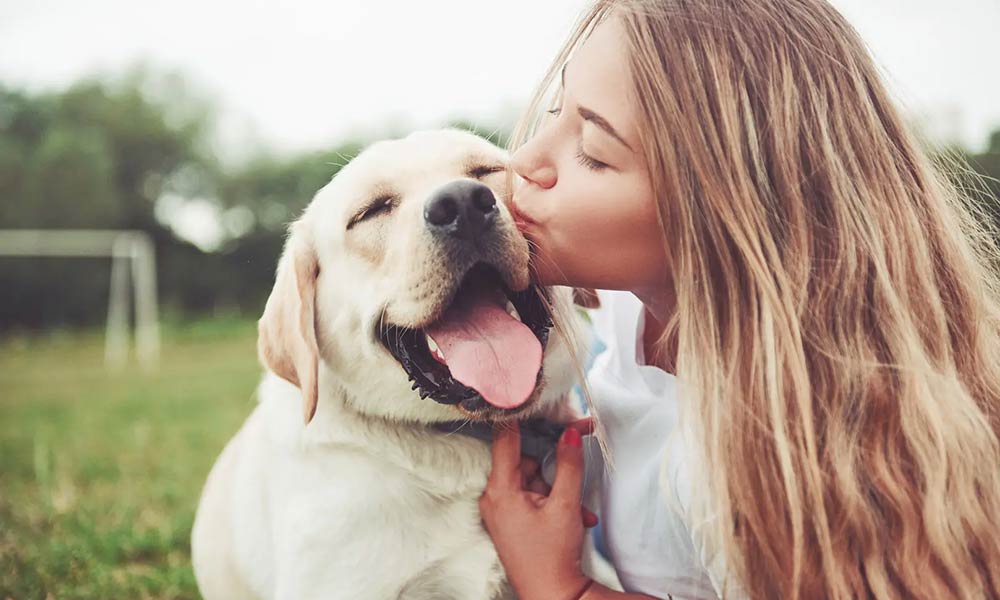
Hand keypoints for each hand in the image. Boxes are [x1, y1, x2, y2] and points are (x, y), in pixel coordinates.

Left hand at [479, 420, 596, 599]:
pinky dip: (553, 503)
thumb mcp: (565, 505)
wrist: (553, 595)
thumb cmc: (553, 555)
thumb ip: (567, 465)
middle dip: (553, 467)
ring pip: (532, 481)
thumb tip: (571, 432)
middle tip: (578, 455)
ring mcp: (501, 511)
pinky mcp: (511, 521)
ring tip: (579, 510)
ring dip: (559, 490)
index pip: (505, 440)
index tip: (527, 397)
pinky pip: (532, 498)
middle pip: (524, 461)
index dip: (519, 417)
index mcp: (500, 490)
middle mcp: (494, 498)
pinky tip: (575, 518)